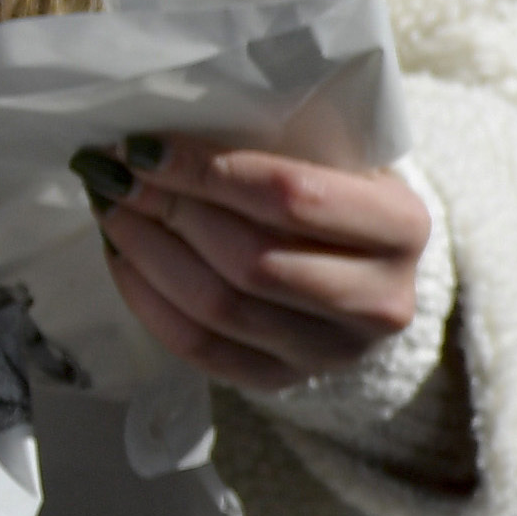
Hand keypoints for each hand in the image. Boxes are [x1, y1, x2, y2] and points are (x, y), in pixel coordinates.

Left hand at [98, 140, 440, 391]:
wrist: (366, 265)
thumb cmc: (337, 191)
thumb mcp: (335, 155)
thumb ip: (274, 143)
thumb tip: (155, 135)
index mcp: (402, 225)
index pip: (291, 196)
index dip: (205, 171)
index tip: (143, 146)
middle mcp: (380, 300)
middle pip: (251, 260)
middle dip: (169, 212)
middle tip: (118, 177)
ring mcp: (334, 351)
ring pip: (220, 308)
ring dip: (149, 255)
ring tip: (114, 212)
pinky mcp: (286, 380)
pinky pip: (202, 349)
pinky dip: (149, 302)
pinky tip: (125, 261)